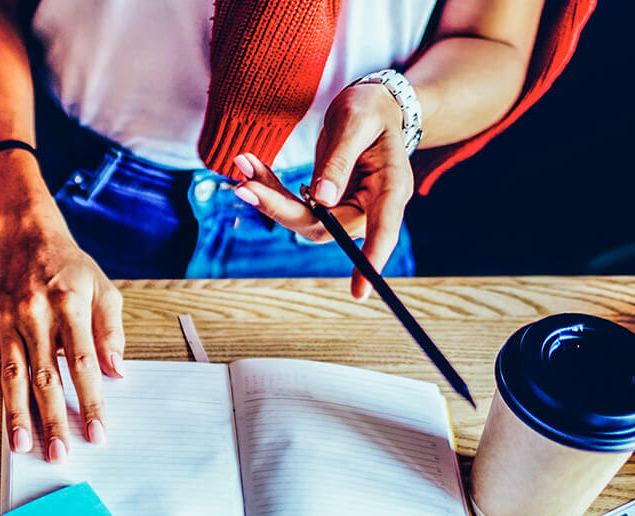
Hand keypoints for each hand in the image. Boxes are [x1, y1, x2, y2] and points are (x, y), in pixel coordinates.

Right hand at [0, 205, 123, 461]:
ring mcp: (7, 324)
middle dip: (52, 419)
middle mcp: (35, 316)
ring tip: (21, 445)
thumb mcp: (103, 289)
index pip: (83, 364)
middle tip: (58, 453)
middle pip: (45, 377)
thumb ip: (111, 331)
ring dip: (15, 413)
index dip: (90, 402)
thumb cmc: (69, 267)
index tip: (96, 434)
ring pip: (10, 376)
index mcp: (69, 307)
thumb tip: (117, 372)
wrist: (24, 236)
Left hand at [230, 83, 412, 298]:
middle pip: (324, 225)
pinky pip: (296, 204)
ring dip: (268, 196)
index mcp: (391, 187)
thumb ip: (339, 160)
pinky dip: (271, 188)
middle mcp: (368, 205)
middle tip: (244, 185)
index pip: (383, 230)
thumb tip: (320, 198)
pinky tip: (251, 168)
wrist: (373, 104)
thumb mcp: (355, 124)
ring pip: (303, 218)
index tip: (361, 292)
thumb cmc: (370, 109)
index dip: (371, 261)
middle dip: (279, 207)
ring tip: (243, 165)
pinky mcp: (327, 202)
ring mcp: (346, 206)